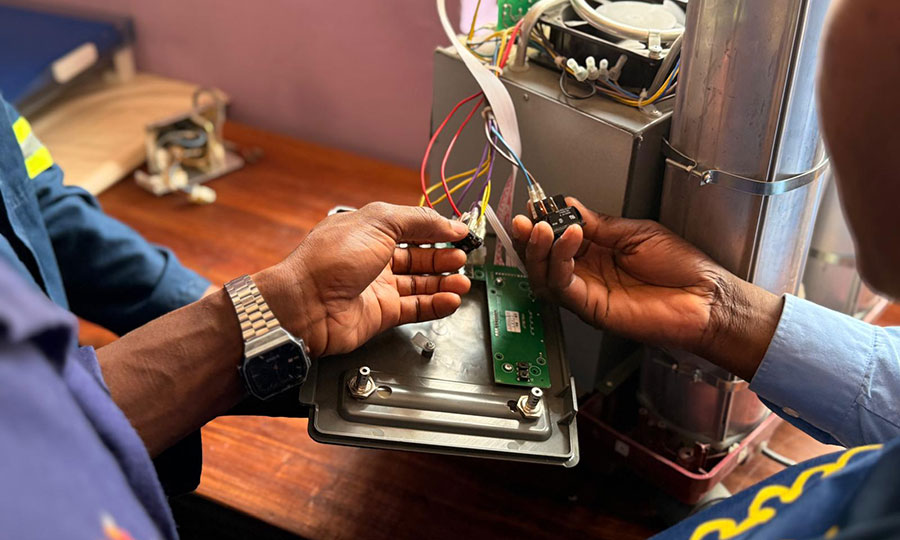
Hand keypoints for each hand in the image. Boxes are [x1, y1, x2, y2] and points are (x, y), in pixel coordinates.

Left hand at [257, 203, 470, 358]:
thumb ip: (418, 221)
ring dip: (444, 282)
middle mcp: (374, 259)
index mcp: (369, 231)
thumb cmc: (330, 259)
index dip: (437, 230)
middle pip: (419, 257)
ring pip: (420, 284)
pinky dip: (436, 304)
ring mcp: (378, 288)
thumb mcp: (378, 223)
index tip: (460, 233)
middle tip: (463, 258)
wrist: (306, 303)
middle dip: (443, 257)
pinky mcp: (382, 314)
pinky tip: (451, 299)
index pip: (412, 228)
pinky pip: (416, 308)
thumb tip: (449, 223)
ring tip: (462, 281)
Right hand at [512, 198, 781, 378]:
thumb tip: (568, 206)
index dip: (543, 221)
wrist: (705, 299)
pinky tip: (569, 239)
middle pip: (542, 258)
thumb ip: (599, 224)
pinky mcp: (591, 308)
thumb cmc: (681, 270)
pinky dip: (559, 262)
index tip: (536, 204)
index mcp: (597, 252)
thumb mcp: (636, 232)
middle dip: (530, 237)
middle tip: (527, 218)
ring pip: (544, 274)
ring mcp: (587, 292)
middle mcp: (587, 273)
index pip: (556, 236)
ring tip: (543, 226)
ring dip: (538, 249)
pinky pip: (562, 286)